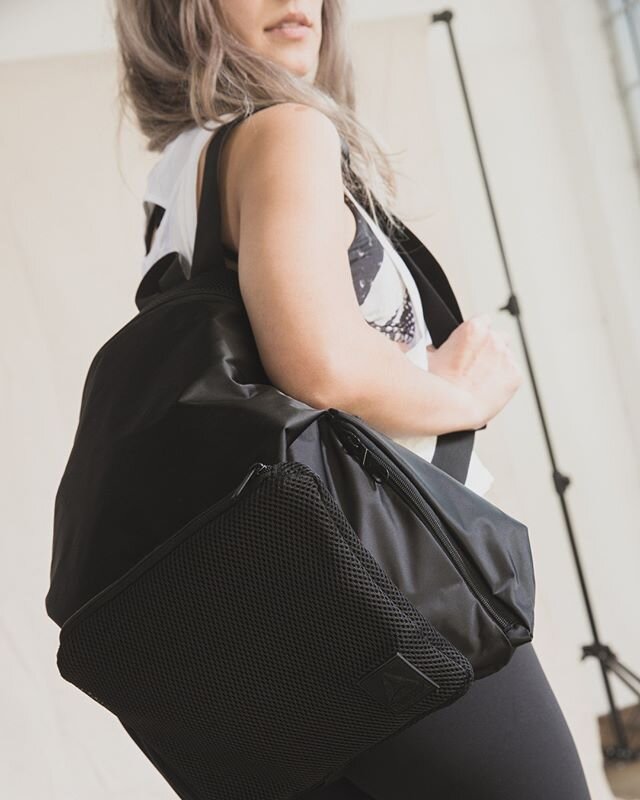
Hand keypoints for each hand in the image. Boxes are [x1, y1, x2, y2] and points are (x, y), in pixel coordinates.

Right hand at [426, 313, 523, 427]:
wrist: (453, 408)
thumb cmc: (437, 384)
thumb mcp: (427, 356)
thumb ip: (435, 346)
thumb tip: (432, 347)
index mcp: (474, 328)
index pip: (483, 320)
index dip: (476, 335)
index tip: (471, 346)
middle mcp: (493, 339)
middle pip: (498, 337)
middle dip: (488, 349)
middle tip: (475, 365)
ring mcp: (506, 357)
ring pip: (505, 357)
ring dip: (496, 365)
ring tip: (480, 381)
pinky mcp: (515, 376)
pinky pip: (512, 375)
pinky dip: (504, 381)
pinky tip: (488, 390)